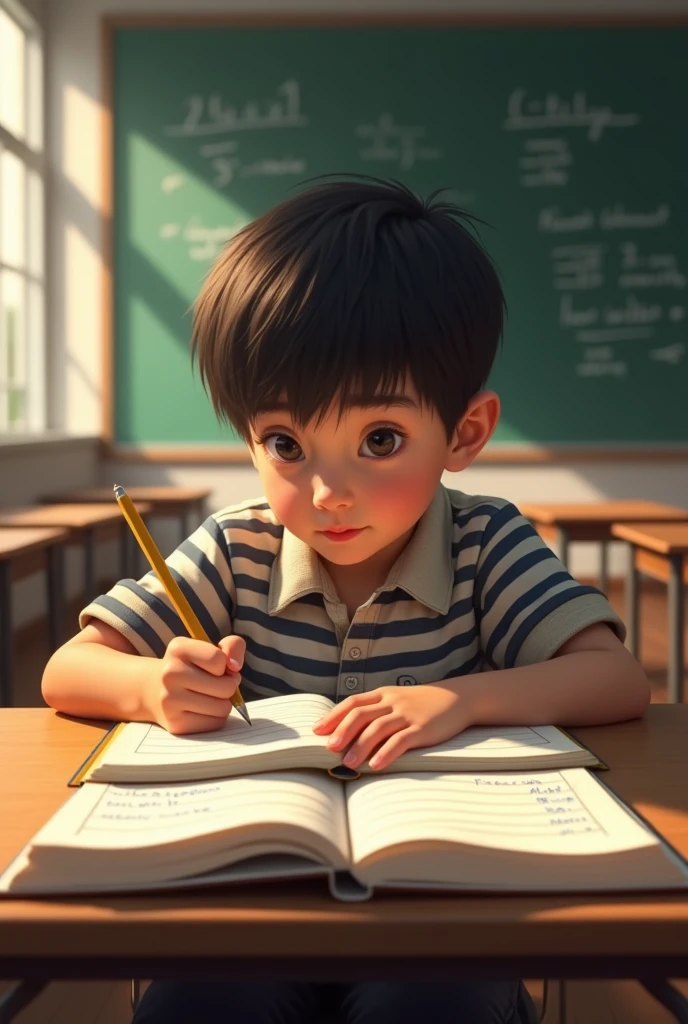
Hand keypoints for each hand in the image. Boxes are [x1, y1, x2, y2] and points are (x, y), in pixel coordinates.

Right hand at [143, 634, 245, 734]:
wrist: (156, 690)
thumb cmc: (194, 667)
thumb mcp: (212, 648)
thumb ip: (233, 645)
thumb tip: (235, 666)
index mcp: (178, 649)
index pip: (218, 659)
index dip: (225, 664)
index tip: (216, 666)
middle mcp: (169, 673)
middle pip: (226, 687)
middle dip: (228, 686)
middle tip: (216, 684)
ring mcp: (169, 701)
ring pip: (223, 707)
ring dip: (223, 703)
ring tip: (209, 696)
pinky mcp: (176, 724)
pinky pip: (215, 723)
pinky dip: (215, 717)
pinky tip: (202, 710)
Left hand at [312, 682, 473, 770]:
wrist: (458, 698)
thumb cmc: (422, 703)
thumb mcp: (397, 700)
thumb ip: (376, 711)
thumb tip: (348, 732)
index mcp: (383, 694)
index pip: (353, 702)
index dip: (333, 716)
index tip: (317, 730)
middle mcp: (392, 702)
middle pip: (361, 714)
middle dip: (343, 731)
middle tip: (329, 748)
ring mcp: (407, 714)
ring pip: (378, 728)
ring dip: (361, 745)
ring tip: (348, 762)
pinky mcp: (422, 728)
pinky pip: (401, 740)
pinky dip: (387, 752)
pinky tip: (376, 765)